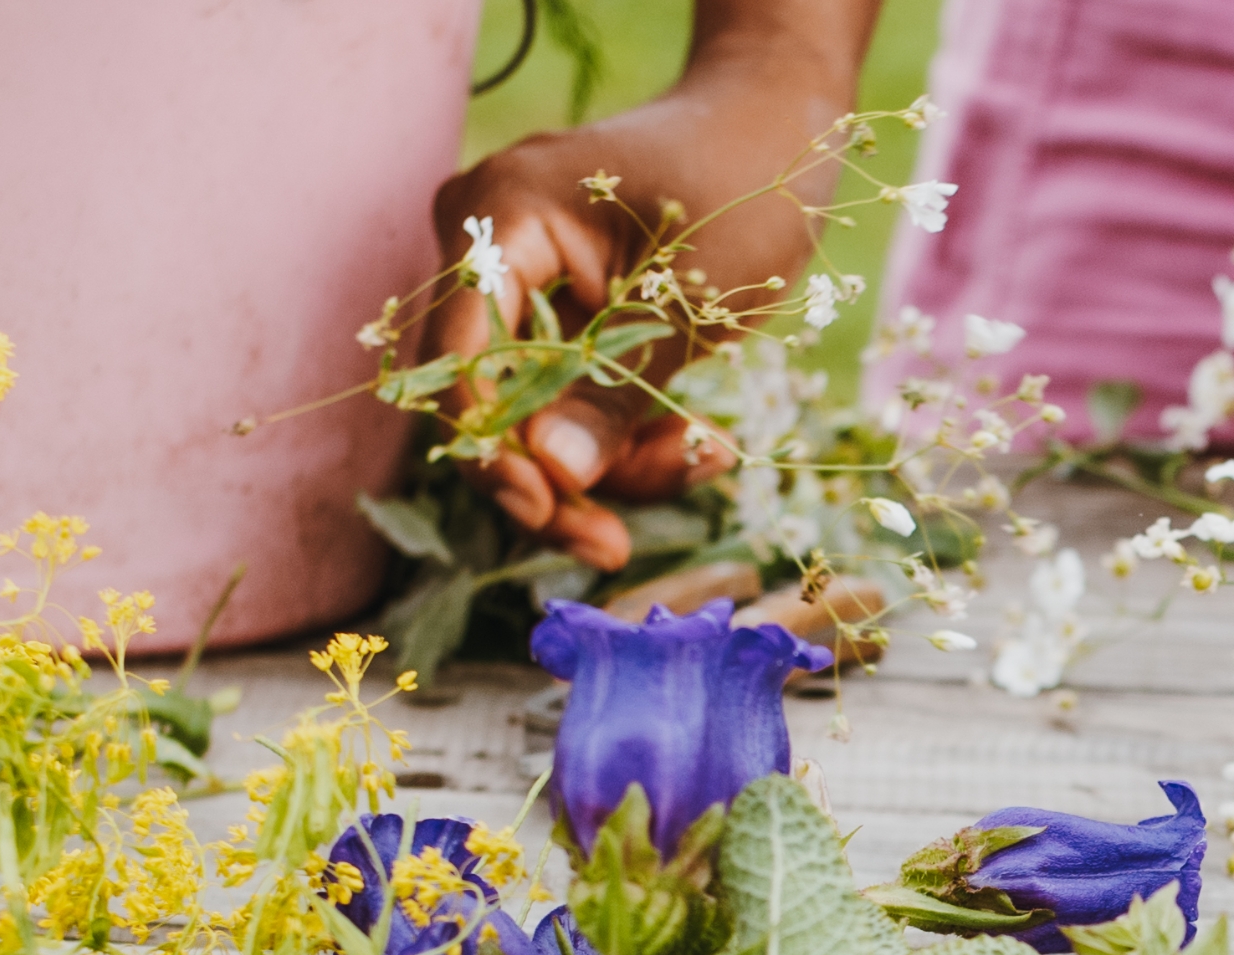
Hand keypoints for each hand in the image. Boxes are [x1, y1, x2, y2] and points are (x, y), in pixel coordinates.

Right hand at [424, 12, 869, 567]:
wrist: (777, 128)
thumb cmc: (743, 187)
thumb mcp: (692, 302)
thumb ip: (614, 391)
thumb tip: (551, 476)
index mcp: (498, 219)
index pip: (455, 356)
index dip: (490, 448)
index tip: (547, 509)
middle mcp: (485, 249)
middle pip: (480, 399)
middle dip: (551, 478)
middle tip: (614, 546)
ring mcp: (518, 285)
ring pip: (528, 414)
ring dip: (606, 462)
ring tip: (704, 456)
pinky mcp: (557, 318)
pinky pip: (567, 398)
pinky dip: (625, 433)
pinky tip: (703, 440)